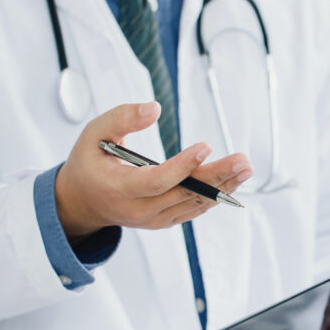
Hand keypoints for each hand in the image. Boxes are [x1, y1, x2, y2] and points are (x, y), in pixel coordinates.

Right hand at [55, 102, 252, 239]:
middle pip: (184, 193)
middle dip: (217, 176)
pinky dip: (215, 195)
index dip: (183, 166)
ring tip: (245, 167)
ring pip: (194, 203)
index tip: (205, 146)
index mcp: (119, 188)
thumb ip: (122, 118)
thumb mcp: (94, 133)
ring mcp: (154, 219)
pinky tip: (234, 181)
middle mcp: (139, 209)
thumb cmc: (90, 163)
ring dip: (223, 186)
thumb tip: (155, 109)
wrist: (83, 202)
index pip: (157, 181)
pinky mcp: (165, 220)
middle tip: (242, 160)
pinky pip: (194, 209)